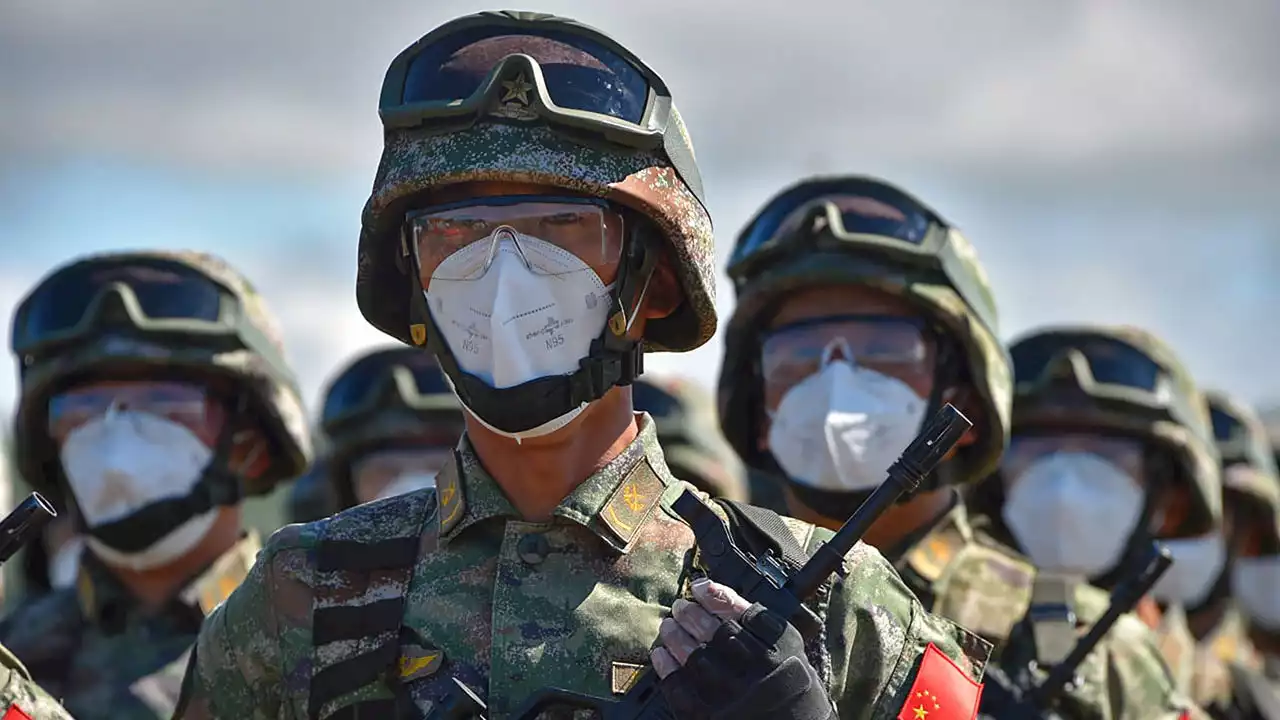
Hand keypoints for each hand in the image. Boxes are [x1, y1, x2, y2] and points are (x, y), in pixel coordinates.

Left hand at [651, 578, 837, 719]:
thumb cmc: (790, 685)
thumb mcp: (789, 649)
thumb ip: (761, 625)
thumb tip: (719, 596)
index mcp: (778, 650)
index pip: (743, 613)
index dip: (716, 596)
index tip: (701, 587)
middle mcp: (756, 670)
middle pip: (716, 632)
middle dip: (692, 614)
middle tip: (680, 607)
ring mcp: (732, 694)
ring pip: (695, 656)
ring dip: (676, 636)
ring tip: (669, 625)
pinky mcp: (709, 716)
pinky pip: (681, 686)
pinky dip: (667, 666)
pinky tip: (661, 653)